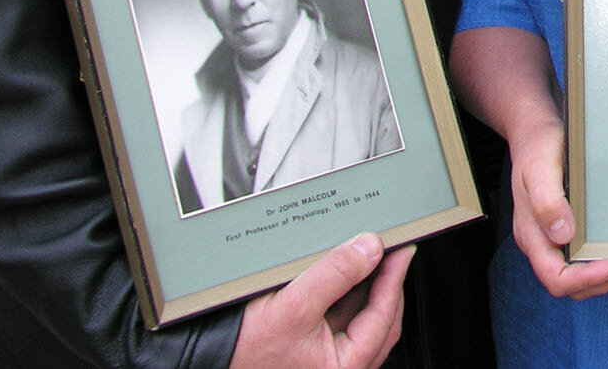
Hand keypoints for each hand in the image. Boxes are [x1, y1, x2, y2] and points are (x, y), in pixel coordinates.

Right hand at [229, 233, 411, 368]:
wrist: (205, 359)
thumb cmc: (243, 351)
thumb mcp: (292, 307)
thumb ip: (334, 276)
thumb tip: (368, 249)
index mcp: (345, 366)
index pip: (384, 315)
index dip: (395, 277)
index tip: (402, 249)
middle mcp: (340, 366)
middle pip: (379, 318)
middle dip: (385, 282)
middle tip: (390, 250)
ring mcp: (327, 359)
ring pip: (361, 317)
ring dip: (366, 286)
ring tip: (367, 257)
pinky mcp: (313, 349)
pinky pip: (341, 318)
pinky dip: (346, 294)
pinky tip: (343, 273)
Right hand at [510, 114, 607, 299]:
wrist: (535, 134)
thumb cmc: (536, 149)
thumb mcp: (539, 169)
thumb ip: (547, 200)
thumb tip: (563, 232)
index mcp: (532, 235)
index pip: (555, 276)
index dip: (586, 279)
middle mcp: (543, 242)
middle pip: (572, 284)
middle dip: (606, 282)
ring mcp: (555, 238)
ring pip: (580, 275)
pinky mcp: (568, 231)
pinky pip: (585, 258)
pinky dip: (606, 263)